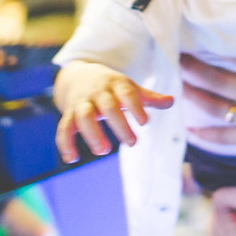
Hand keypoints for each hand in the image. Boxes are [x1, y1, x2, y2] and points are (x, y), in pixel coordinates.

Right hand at [54, 61, 173, 161]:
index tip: (145, 122)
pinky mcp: (68, 114)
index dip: (135, 106)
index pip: (127, 93)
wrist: (79, 76)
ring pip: (84, 116)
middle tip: (133, 143)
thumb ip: (149, 97)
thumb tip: (172, 101)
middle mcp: (98, 92)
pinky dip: (65, 143)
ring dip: (92, 134)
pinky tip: (71, 159)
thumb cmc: (112, 87)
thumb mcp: (130, 88)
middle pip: (108, 106)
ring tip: (104, 151)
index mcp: (116, 84)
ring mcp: (82, 103)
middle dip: (119, 125)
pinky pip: (64, 128)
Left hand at [180, 25, 235, 161]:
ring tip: (174, 83)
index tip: (197, 39)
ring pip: (217, 107)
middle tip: (174, 57)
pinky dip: (205, 135)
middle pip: (221, 81)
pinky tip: (187, 129)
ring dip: (193, 95)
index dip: (216, 50)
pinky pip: (225, 137)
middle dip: (194, 69)